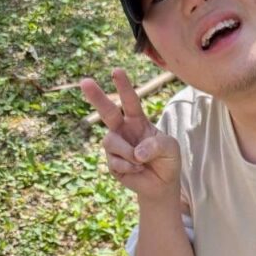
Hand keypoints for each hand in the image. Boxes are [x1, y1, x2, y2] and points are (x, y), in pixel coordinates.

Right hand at [80, 68, 180, 203]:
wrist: (162, 184)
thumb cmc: (167, 161)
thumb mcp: (171, 149)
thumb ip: (157, 145)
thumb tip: (136, 153)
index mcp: (137, 120)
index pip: (130, 101)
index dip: (124, 87)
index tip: (117, 71)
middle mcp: (123, 130)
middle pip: (107, 112)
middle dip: (97, 97)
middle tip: (85, 82)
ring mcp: (116, 146)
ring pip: (111, 142)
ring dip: (128, 153)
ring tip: (141, 162)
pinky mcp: (112, 164)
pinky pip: (115, 162)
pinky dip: (130, 168)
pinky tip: (138, 170)